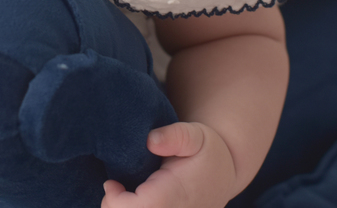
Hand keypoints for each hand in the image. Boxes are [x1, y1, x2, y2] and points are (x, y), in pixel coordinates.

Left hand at [101, 122, 239, 207]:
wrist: (224, 175)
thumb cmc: (207, 153)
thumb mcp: (196, 135)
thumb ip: (174, 136)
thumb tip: (150, 141)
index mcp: (173, 196)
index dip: (114, 200)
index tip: (112, 183)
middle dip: (115, 206)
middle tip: (115, 188)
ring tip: (125, 195)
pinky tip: (135, 202)